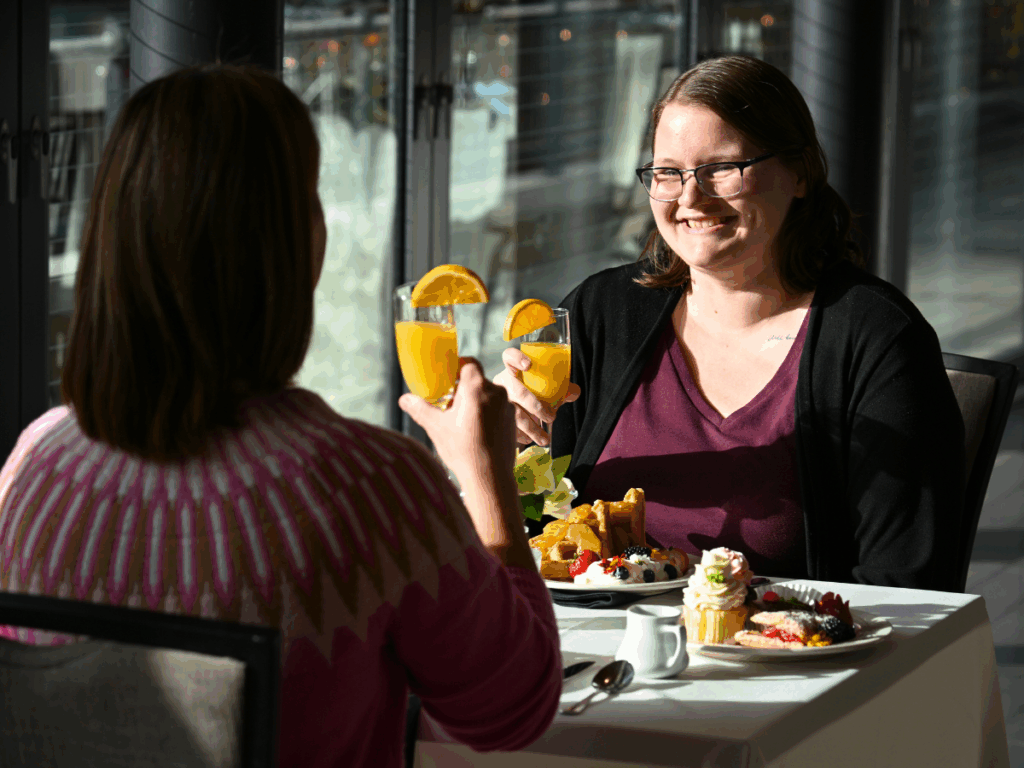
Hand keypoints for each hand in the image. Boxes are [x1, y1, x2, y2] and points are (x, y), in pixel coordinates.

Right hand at [400, 358, 532, 566]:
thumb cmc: (462, 449)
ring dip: (478, 403)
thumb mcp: (436, 427)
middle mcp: (496, 392)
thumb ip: (420, 409)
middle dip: (465, 390)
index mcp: (476, 388)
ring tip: (464, 421)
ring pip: (490, 396)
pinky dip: (489, 415)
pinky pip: (499, 409)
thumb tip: (404, 399)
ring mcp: (508, 406)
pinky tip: (478, 432)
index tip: (448, 379)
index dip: (458, 368)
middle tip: (451, 404)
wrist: (490, 477)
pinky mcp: (514, 421)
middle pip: (478, 381)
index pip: (469, 364)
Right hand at [493, 347, 580, 446]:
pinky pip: (506, 426)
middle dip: (535, 406)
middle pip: (517, 391)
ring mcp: (496, 399)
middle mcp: (502, 382)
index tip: (528, 364)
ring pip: (513, 413)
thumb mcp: (541, 387)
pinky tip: (529, 440)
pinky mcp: (492, 415)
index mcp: (512, 369)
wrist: (504, 407)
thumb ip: (559, 388)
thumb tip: (574, 392)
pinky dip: (520, 435)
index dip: (517, 358)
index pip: (509, 357)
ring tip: (545, 439)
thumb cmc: (528, 392)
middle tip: (551, 417)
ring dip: (532, 428)